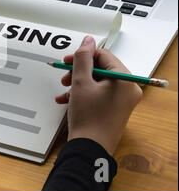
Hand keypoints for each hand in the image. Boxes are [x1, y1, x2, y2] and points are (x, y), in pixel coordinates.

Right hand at [56, 36, 142, 154]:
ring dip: (77, 83)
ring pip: (96, 82)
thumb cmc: (88, 117)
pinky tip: (66, 100)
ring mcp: (121, 100)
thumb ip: (82, 58)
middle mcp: (127, 89)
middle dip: (78, 71)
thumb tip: (87, 40)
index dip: (83, 55)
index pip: (104, 55)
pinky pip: (98, 94)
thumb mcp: (80, 82)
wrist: (89, 149)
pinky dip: (82, 94)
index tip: (67, 60)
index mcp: (125, 80)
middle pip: (100, 69)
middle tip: (64, 75)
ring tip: (64, 91)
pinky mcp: (114, 109)